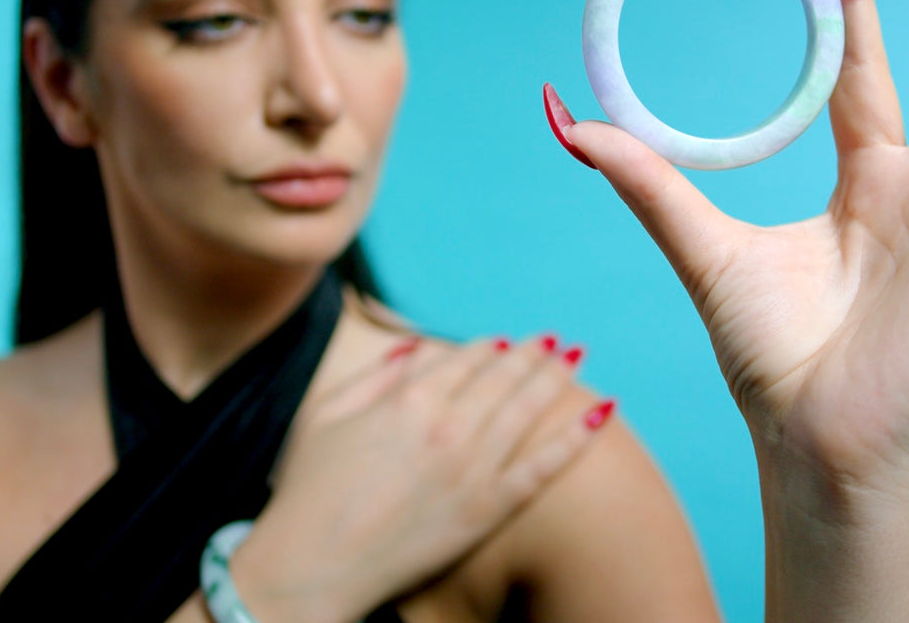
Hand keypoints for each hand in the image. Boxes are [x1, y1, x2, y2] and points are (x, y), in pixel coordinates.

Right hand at [232, 335, 607, 621]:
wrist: (310, 566)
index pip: (464, 358)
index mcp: (408, 399)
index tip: (504, 342)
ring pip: (528, 410)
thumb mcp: (324, 415)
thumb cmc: (307, 492)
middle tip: (555, 341)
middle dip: (533, 354)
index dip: (489, 347)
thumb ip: (374, 376)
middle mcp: (448, 425)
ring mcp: (472, 468)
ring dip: (556, 378)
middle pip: (504, 376)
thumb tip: (417, 347)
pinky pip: (542, 467)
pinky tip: (602, 413)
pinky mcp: (487, 509)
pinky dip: (575, 438)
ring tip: (577, 359)